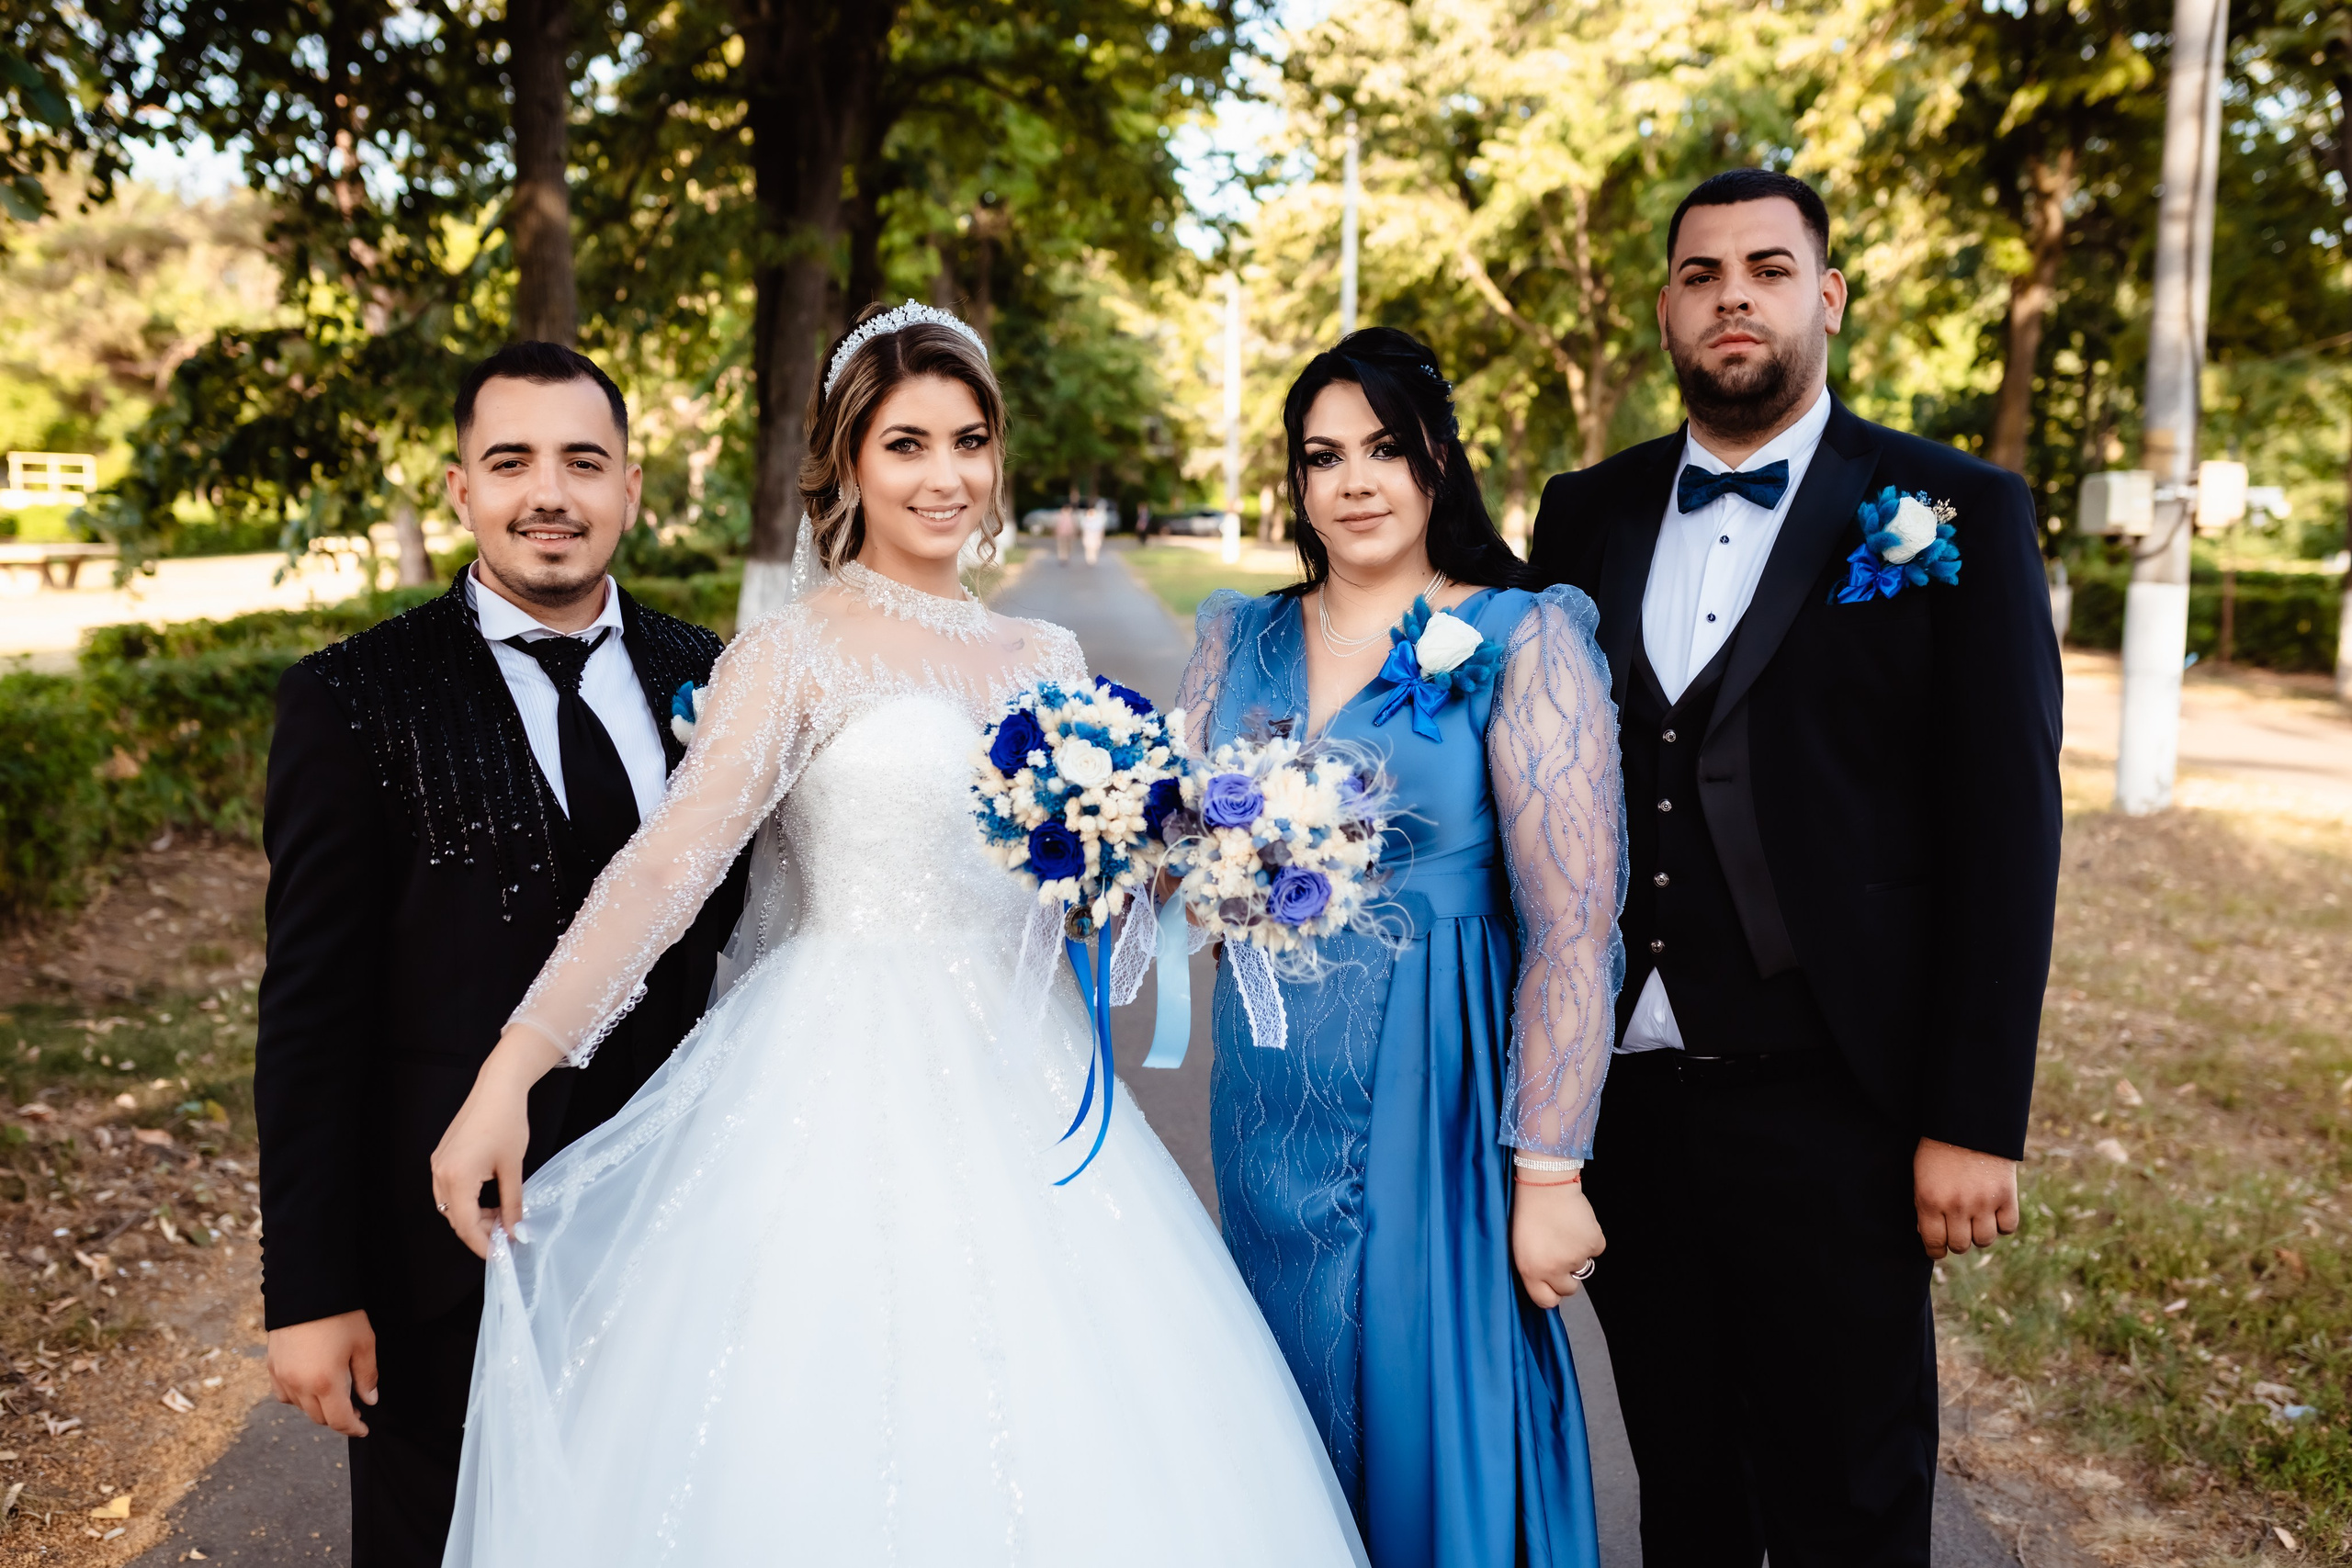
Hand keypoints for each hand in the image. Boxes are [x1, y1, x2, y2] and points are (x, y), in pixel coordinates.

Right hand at [267, 1310, 377, 1436]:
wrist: (306, 1289)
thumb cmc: (340, 1315)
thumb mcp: (363, 1344)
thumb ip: (367, 1376)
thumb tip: (369, 1400)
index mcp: (325, 1382)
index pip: (339, 1420)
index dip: (354, 1428)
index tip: (364, 1429)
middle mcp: (299, 1385)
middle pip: (319, 1417)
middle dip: (339, 1418)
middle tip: (355, 1409)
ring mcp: (282, 1377)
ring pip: (301, 1408)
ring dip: (318, 1407)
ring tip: (335, 1395)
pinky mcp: (272, 1367)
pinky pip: (284, 1395)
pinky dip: (298, 1397)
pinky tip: (310, 1386)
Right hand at [430, 1056, 533, 1258]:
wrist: (497, 1087)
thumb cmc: (508, 1122)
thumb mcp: (513, 1168)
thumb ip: (512, 1204)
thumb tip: (515, 1231)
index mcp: (456, 1177)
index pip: (466, 1226)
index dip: (484, 1245)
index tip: (502, 1255)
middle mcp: (440, 1174)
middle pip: (455, 1219)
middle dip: (480, 1232)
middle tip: (507, 1237)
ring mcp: (438, 1165)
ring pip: (451, 1207)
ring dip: (474, 1218)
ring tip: (502, 1219)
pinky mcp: (442, 1158)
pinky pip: (450, 1191)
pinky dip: (468, 1202)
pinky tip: (489, 1203)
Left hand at [1511, 1177, 1604, 1308]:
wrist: (1546, 1185)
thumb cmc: (1529, 1212)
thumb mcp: (1520, 1247)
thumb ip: (1533, 1270)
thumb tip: (1548, 1284)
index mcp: (1531, 1271)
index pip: (1546, 1302)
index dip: (1551, 1294)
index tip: (1552, 1285)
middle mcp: (1554, 1269)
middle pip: (1569, 1289)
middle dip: (1566, 1276)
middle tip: (1560, 1255)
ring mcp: (1576, 1258)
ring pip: (1583, 1267)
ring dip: (1577, 1254)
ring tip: (1564, 1231)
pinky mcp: (1593, 1244)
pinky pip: (1596, 1250)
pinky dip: (1590, 1240)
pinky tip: (1577, 1225)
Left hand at [1913, 1138, 2019, 1259]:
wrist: (1967, 1122)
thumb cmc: (1938, 1149)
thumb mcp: (1921, 1177)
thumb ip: (1925, 1207)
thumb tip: (1929, 1236)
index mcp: (1930, 1201)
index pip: (1934, 1244)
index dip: (1936, 1250)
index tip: (1939, 1248)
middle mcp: (1957, 1206)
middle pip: (1960, 1245)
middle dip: (1957, 1240)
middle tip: (1958, 1228)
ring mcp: (1984, 1202)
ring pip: (1984, 1240)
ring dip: (1979, 1233)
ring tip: (1976, 1219)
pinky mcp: (2006, 1196)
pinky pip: (2008, 1227)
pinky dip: (2002, 1224)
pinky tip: (1994, 1212)